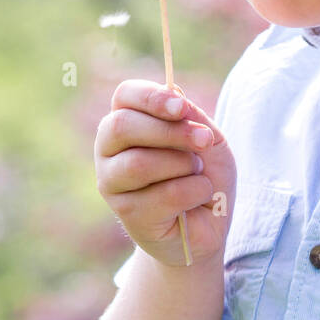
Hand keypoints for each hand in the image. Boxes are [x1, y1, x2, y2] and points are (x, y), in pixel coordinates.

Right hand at [94, 79, 236, 267]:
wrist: (210, 223)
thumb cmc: (203, 174)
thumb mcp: (208, 138)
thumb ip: (191, 117)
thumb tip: (174, 96)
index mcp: (126, 121)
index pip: (124, 96)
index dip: (152, 97)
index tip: (181, 108)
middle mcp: (108, 150)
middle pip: (123, 126)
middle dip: (171, 132)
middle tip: (205, 141)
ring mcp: (112, 183)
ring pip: (140, 164)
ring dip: (183, 165)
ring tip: (197, 174)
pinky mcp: (127, 214)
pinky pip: (164, 195)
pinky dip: (194, 191)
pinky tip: (198, 198)